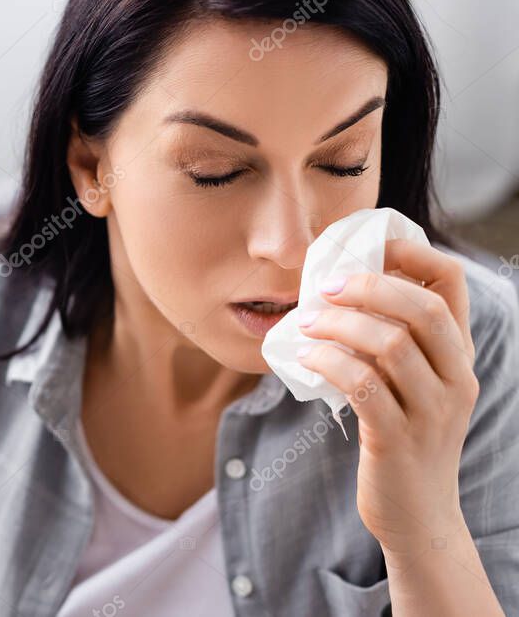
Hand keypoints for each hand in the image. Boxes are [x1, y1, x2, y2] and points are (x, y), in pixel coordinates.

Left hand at [295, 239, 477, 554]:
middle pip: (424, 308)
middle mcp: (455, 379)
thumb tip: (340, 292)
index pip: (452, 284)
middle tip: (325, 287)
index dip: (411, 253)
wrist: (418, 516)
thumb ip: (391, 343)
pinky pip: (363, 387)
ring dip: (339, 325)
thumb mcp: (410, 385)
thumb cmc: (401, 438)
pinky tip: (305, 357)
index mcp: (458, 356)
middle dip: (368, 286)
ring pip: (391, 345)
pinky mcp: (397, 440)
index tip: (368, 248)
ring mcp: (431, 411)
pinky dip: (328, 363)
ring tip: (306, 324)